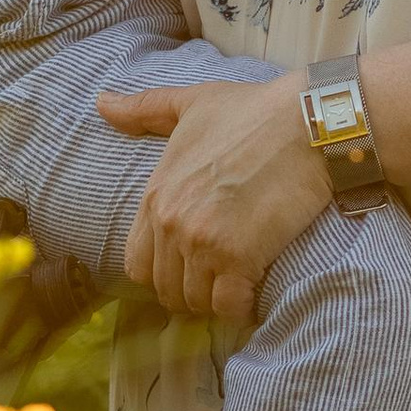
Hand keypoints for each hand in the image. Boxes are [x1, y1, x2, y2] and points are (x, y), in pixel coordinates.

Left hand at [99, 78, 333, 325]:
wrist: (307, 123)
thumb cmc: (254, 111)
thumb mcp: (192, 103)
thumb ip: (144, 109)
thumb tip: (102, 103)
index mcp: (157, 195)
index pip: (138, 264)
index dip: (163, 271)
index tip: (190, 264)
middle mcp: (172, 223)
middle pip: (166, 289)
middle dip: (191, 289)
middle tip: (219, 277)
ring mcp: (204, 244)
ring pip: (197, 302)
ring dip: (217, 299)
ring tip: (238, 282)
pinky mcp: (240, 258)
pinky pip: (228, 306)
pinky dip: (241, 306)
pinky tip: (254, 289)